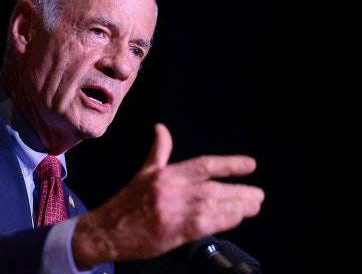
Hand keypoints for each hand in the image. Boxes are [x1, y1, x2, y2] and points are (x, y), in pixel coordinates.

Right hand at [72, 123, 264, 268]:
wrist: (104, 232)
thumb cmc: (125, 205)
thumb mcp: (142, 174)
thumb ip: (158, 152)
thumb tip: (161, 129)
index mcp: (163, 174)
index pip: (203, 165)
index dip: (229, 164)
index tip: (250, 165)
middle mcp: (169, 190)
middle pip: (213, 187)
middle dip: (239, 191)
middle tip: (257, 194)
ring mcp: (171, 211)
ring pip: (212, 205)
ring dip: (237, 206)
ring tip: (252, 206)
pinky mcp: (171, 232)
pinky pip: (204, 224)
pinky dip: (223, 220)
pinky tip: (236, 218)